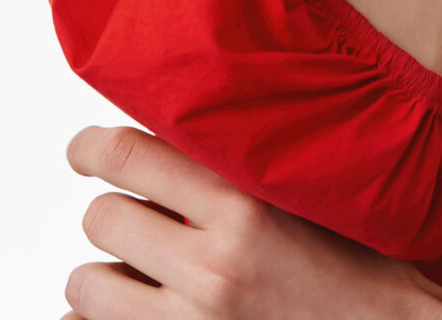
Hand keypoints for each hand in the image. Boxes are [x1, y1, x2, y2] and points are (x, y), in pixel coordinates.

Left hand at [61, 125, 441, 319]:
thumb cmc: (357, 274)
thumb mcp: (305, 200)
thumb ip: (239, 169)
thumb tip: (167, 139)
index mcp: (245, 209)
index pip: (128, 157)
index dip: (89, 148)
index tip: (83, 152)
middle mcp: (213, 269)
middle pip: (102, 219)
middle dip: (113, 217)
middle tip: (135, 222)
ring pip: (87, 285)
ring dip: (103, 277)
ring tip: (135, 275)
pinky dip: (100, 319)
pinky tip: (130, 311)